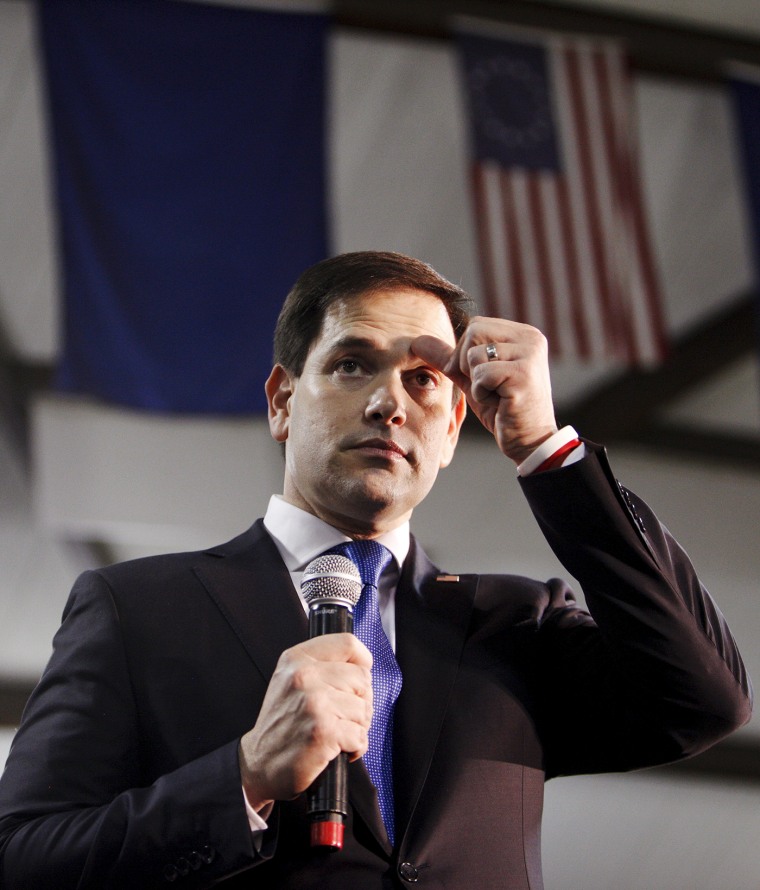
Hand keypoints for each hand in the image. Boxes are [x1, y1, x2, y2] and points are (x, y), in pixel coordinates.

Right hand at [238, 634, 372, 810]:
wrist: (259, 763)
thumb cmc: (282, 723)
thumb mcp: (293, 679)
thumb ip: (324, 664)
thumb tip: (364, 664)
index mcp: (297, 658)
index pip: (348, 644)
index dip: (361, 663)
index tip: (356, 680)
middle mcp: (303, 676)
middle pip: (363, 678)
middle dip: (361, 701)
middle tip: (341, 716)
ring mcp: (313, 703)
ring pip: (364, 708)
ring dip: (357, 727)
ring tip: (335, 732)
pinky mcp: (322, 731)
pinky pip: (360, 735)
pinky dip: (355, 746)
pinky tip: (336, 748)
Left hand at [413, 317, 557, 464]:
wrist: (529, 440)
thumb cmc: (502, 409)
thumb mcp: (472, 378)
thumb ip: (448, 358)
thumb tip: (417, 340)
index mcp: (523, 334)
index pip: (476, 325)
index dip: (465, 352)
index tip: (482, 376)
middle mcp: (531, 338)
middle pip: (473, 332)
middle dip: (468, 364)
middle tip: (488, 386)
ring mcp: (530, 355)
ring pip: (474, 355)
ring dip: (476, 382)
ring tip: (496, 394)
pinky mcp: (524, 374)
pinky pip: (482, 375)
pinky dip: (482, 393)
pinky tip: (500, 402)